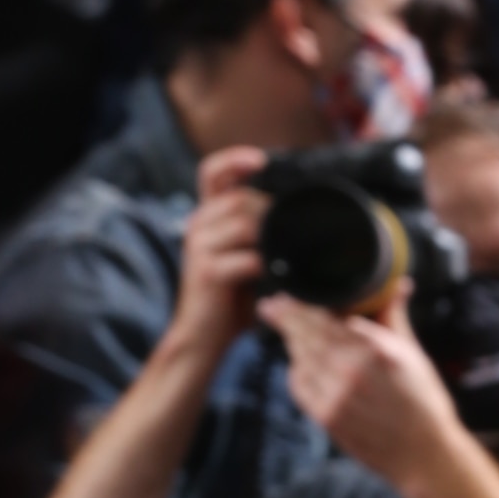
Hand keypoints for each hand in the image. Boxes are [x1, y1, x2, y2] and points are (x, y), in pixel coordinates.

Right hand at [173, 148, 271, 371]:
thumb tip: (300, 221)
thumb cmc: (229, 299)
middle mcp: (198, 226)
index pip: (212, 173)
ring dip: (272, 238)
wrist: (201, 337)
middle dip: (271, 213)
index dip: (234, 160)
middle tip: (289, 236)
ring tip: (283, 258)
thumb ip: (260, 234)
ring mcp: (200, 248)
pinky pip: (248, 258)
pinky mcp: (207, 272)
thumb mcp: (244, 258)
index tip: (260, 160)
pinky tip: (277, 277)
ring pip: (244, 223)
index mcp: (206, 218)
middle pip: (240, 198)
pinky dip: (268, 266)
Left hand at [264, 288, 467, 492]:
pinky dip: (297, 371)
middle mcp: (351, 370)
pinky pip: (299, 385)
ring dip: (291, 343)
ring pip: (299, 358)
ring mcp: (335, 395)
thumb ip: (393, 317)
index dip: (300, 306)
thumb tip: (398, 284)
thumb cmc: (423, 401)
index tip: (286, 297)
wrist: (424, 453)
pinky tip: (300, 364)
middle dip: (284, 318)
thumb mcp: (412, 353)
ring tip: (288, 332)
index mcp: (375, 349)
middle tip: (270, 306)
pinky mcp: (326, 417)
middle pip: (305, 335)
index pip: (325, 318)